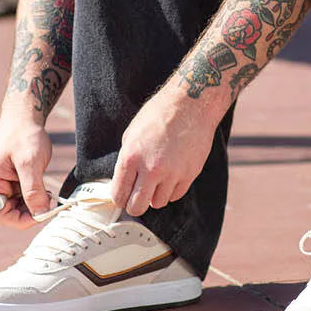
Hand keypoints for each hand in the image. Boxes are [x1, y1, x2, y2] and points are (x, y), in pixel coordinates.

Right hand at [0, 112, 52, 228]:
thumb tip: (41, 214)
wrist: (23, 116)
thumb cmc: (24, 135)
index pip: (2, 216)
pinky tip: (41, 185)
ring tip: (46, 190)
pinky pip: (16, 196)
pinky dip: (30, 195)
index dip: (23, 221)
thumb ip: (34, 191)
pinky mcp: (3, 180)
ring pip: (14, 205)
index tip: (44, 215)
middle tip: (50, 201)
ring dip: (31, 202)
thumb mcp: (31, 163)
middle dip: (30, 210)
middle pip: (8, 213)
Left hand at [109, 85, 220, 216]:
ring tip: (157, 180)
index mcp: (132, 157)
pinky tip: (171, 175)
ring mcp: (172, 173)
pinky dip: (171, 189)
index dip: (119, 198)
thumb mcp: (133, 132)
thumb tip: (124, 181)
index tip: (123, 197)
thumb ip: (127, 159)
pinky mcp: (190, 173)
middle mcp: (151, 168)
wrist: (191, 103)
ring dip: (155, 195)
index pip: (119, 194)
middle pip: (137, 207)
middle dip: (135, 205)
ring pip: (158, 203)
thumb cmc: (160, 113)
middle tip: (138, 196)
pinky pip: (176, 195)